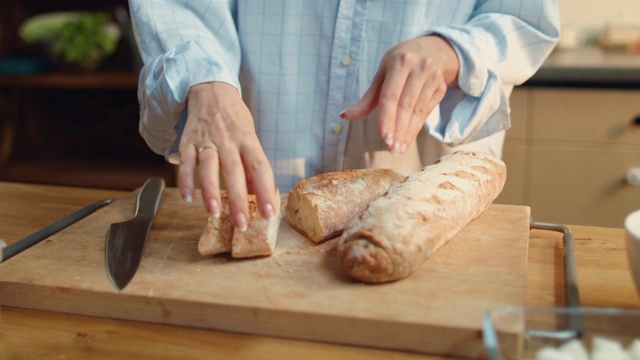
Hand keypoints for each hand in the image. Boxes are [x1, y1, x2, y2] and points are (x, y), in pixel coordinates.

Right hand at [178, 82, 276, 230]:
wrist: (211, 90)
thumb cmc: (235, 120)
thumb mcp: (250, 138)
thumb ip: (252, 166)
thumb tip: (260, 195)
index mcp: (248, 140)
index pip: (260, 167)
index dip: (266, 190)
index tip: (269, 212)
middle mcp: (228, 140)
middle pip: (234, 171)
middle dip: (237, 199)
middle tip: (241, 223)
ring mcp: (207, 139)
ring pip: (208, 166)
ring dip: (210, 191)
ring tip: (214, 213)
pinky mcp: (188, 140)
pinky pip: (185, 161)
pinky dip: (185, 179)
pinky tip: (187, 197)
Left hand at [340, 35, 458, 156]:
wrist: (433, 49)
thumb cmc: (400, 64)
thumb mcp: (382, 74)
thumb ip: (367, 98)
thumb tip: (344, 116)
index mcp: (400, 61)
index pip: (391, 95)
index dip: (387, 117)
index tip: (384, 137)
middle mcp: (419, 67)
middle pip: (406, 105)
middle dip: (398, 130)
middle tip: (391, 150)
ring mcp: (433, 77)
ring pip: (418, 111)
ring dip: (407, 134)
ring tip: (397, 150)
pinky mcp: (441, 87)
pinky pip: (427, 112)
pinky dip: (416, 129)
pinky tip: (407, 141)